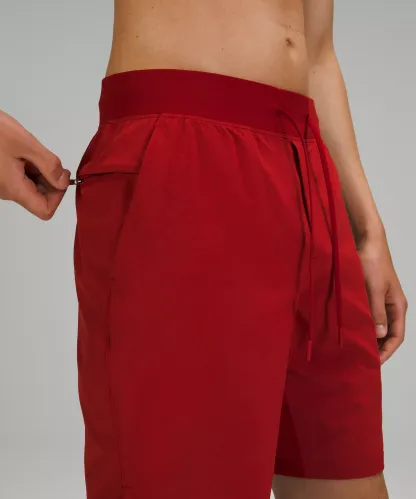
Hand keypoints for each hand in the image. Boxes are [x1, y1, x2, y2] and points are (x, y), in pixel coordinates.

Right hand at [0, 110, 69, 219]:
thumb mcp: (24, 143)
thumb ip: (48, 164)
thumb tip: (63, 182)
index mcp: (14, 189)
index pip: (45, 210)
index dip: (58, 196)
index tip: (59, 174)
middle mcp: (7, 192)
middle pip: (39, 199)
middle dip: (50, 180)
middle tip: (45, 157)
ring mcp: (1, 185)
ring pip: (30, 187)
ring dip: (39, 172)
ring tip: (29, 151)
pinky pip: (20, 179)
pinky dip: (28, 167)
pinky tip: (21, 151)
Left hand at [358, 231, 407, 363]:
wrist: (366, 240)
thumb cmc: (372, 263)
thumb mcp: (374, 289)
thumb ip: (376, 312)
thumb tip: (379, 335)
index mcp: (398, 306)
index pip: (397, 336)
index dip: (387, 351)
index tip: (374, 362)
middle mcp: (390, 306)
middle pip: (387, 334)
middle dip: (377, 347)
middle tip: (361, 359)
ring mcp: (379, 300)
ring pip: (376, 325)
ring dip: (368, 337)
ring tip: (355, 348)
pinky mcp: (368, 295)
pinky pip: (367, 315)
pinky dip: (361, 325)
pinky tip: (350, 330)